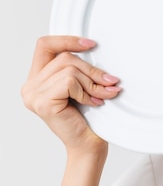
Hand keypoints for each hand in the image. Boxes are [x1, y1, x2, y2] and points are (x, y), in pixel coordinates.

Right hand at [21, 36, 121, 151]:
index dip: (67, 40)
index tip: (91, 44)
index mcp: (37, 80)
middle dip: (92, 70)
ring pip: (69, 68)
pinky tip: (93, 103)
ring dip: (93, 82)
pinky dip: (86, 91)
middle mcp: (30, 86)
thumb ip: (79, 69)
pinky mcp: (42, 102)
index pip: (45, 45)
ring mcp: (33, 95)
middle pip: (64, 57)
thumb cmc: (88, 119)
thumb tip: (93, 47)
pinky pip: (69, 82)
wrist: (89, 145)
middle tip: (110, 82)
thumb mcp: (83, 86)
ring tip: (103, 95)